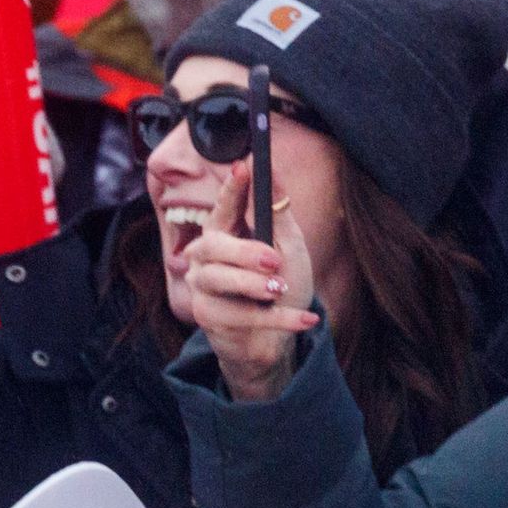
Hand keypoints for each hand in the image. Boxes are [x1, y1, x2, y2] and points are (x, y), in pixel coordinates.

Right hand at [181, 162, 319, 402]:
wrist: (277, 339)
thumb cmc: (280, 288)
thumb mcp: (289, 248)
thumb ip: (278, 213)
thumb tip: (272, 171)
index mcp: (224, 233)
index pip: (223, 206)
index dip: (231, 188)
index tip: (243, 167)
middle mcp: (205, 257)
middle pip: (213, 244)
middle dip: (244, 251)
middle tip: (273, 260)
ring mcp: (202, 287)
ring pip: (219, 279)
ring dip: (255, 286)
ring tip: (280, 290)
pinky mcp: (209, 318)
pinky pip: (240, 315)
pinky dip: (278, 318)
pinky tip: (304, 320)